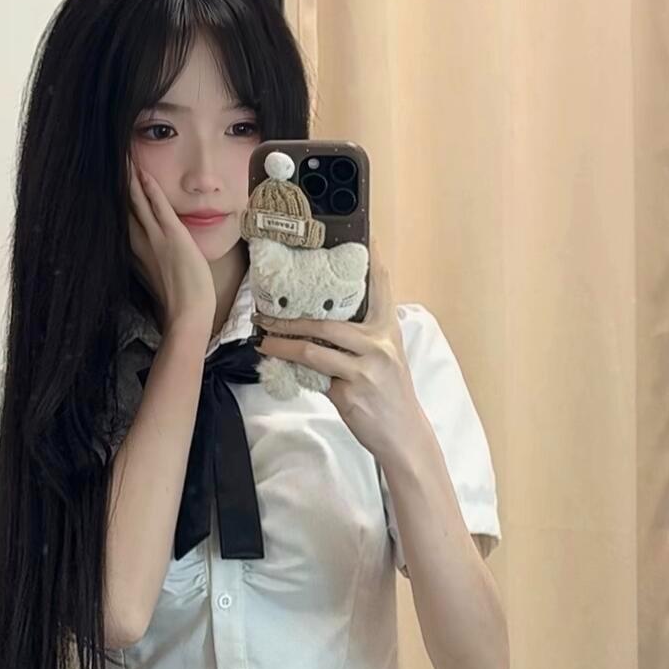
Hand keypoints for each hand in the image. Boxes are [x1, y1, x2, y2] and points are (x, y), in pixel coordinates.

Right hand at [126, 153, 215, 343]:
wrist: (187, 316)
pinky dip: (149, 189)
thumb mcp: (158, 279)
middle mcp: (140, 244)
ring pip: (136, 202)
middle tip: (108, 162)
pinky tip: (142, 173)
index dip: (114, 202)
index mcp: (136, 254)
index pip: (122, 221)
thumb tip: (151, 259)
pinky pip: (157, 206)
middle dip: (116, 185)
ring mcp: (155, 239)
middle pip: (123, 207)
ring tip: (121, 158)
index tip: (106, 185)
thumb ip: (151, 264)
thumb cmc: (178, 303)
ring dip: (129, 179)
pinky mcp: (172, 236)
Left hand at [254, 239, 422, 463]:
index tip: (363, 234)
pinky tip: (279, 365)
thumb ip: (363, 336)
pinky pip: (313, 377)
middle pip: (328, 322)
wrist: (404, 434)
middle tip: (266, 315)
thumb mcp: (386, 357)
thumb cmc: (390, 393)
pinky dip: (294, 370)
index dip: (371, 258)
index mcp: (388, 330)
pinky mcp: (350, 395)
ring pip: (314, 350)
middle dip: (292, 319)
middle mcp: (379, 346)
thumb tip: (323, 320)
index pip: (380, 286)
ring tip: (264, 340)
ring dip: (283, 344)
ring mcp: (365, 371)